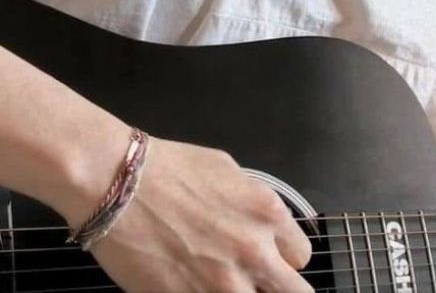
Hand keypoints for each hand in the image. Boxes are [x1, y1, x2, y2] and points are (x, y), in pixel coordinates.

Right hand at [87, 137, 313, 291]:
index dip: (285, 258)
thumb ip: (255, 207)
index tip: (272, 257)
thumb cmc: (174, 169)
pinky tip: (193, 283)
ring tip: (220, 277)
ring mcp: (220, 285)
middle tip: (261, 282)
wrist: (120, 187)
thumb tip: (264, 227)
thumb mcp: (231, 174)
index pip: (301, 256)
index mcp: (267, 214)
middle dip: (278, 287)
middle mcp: (253, 252)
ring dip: (240, 291)